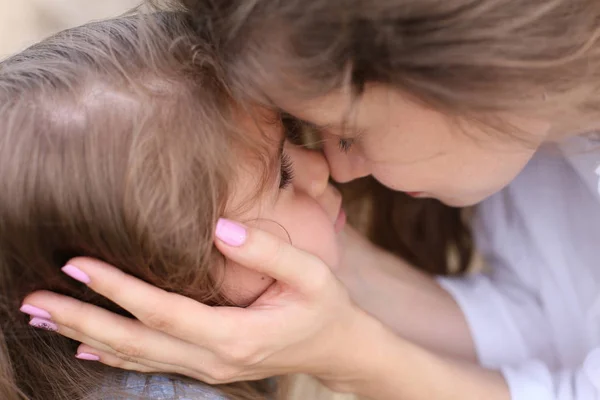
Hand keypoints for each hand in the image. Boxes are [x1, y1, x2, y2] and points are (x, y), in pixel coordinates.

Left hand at [22, 220, 368, 387]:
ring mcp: (208, 367)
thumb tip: (218, 228)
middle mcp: (213, 357)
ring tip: (43, 319)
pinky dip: (112, 354)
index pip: (162, 311)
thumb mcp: (311, 274)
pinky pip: (150, 362)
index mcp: (235, 335)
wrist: (338, 349)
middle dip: (81, 318)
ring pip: (135, 356)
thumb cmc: (326, 308)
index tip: (78, 265)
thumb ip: (267, 251)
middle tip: (33, 300)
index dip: (118, 289)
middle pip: (134, 341)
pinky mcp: (207, 364)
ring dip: (86, 335)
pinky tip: (86, 345)